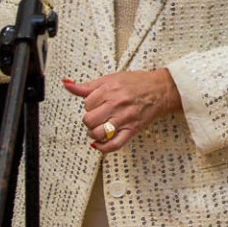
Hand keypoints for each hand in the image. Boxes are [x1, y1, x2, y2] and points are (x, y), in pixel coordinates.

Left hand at [62, 70, 179, 152]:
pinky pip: (114, 145)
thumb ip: (87, 86)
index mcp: (109, 89)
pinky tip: (99, 144)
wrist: (161, 89)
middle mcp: (116, 104)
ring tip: (99, 127)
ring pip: (98, 133)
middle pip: (89, 120)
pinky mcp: (132, 130)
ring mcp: (124, 118)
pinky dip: (103, 148)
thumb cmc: (137, 83)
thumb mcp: (111, 79)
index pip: (87, 104)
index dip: (90, 105)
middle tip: (98, 116)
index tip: (97, 104)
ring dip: (94, 133)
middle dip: (90, 119)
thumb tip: (67, 84)